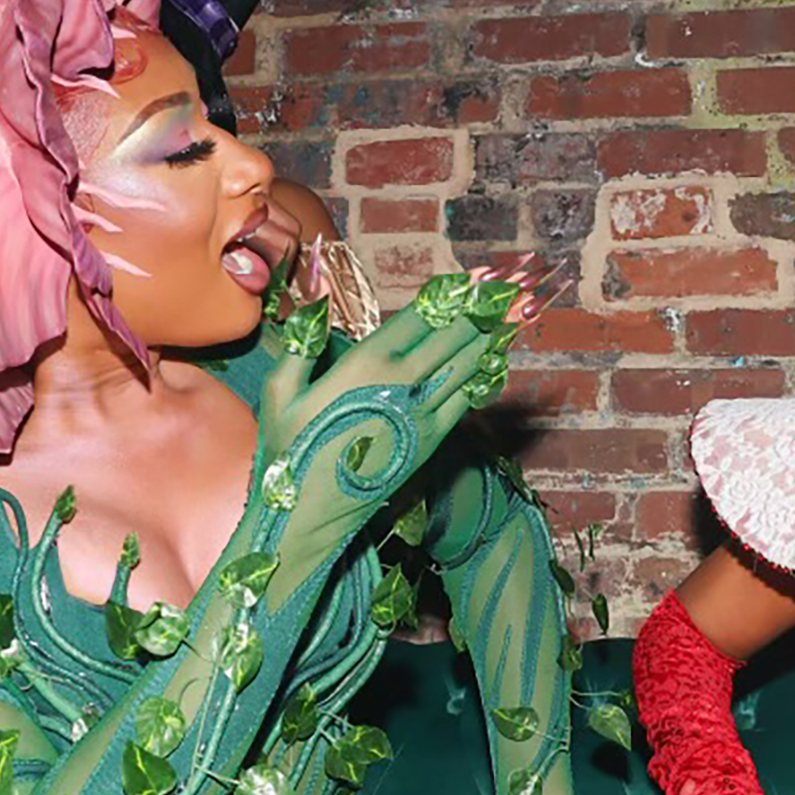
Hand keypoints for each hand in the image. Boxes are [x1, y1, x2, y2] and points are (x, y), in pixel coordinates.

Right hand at [256, 259, 548, 581]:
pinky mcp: (431, 441)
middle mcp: (402, 384)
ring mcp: (422, 414)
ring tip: (514, 315)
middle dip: (482, 310)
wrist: (310, 515)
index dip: (451, 296)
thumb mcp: (280, 391)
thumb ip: (303, 344)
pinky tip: (493, 361)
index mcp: (366, 364)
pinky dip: (482, 376)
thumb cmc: (289, 451)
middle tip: (510, 289)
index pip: (420, 318)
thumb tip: (315, 303)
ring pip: (467, 366)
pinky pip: (465, 400)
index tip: (475, 279)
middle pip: (453, 336)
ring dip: (491, 338)